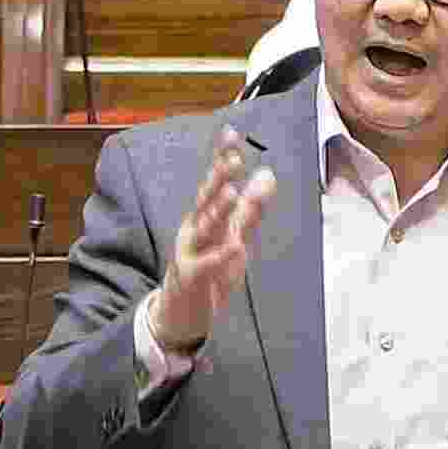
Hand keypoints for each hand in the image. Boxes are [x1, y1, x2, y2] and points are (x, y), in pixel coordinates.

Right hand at [150, 125, 275, 351]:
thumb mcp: (234, 236)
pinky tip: (234, 248)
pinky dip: (219, 257)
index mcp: (205, 217)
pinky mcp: (190, 279)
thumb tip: (267, 173)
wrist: (180, 315)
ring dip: (217, 210)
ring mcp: (190, 253)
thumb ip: (251, 208)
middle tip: (232, 157)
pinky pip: (205, 266)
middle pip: (206, 199)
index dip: (223, 158)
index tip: (232, 133)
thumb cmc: (210, 271)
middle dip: (218, 177)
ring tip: (233, 192)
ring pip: (203, 229)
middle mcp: (194, 230)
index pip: (215, 183)